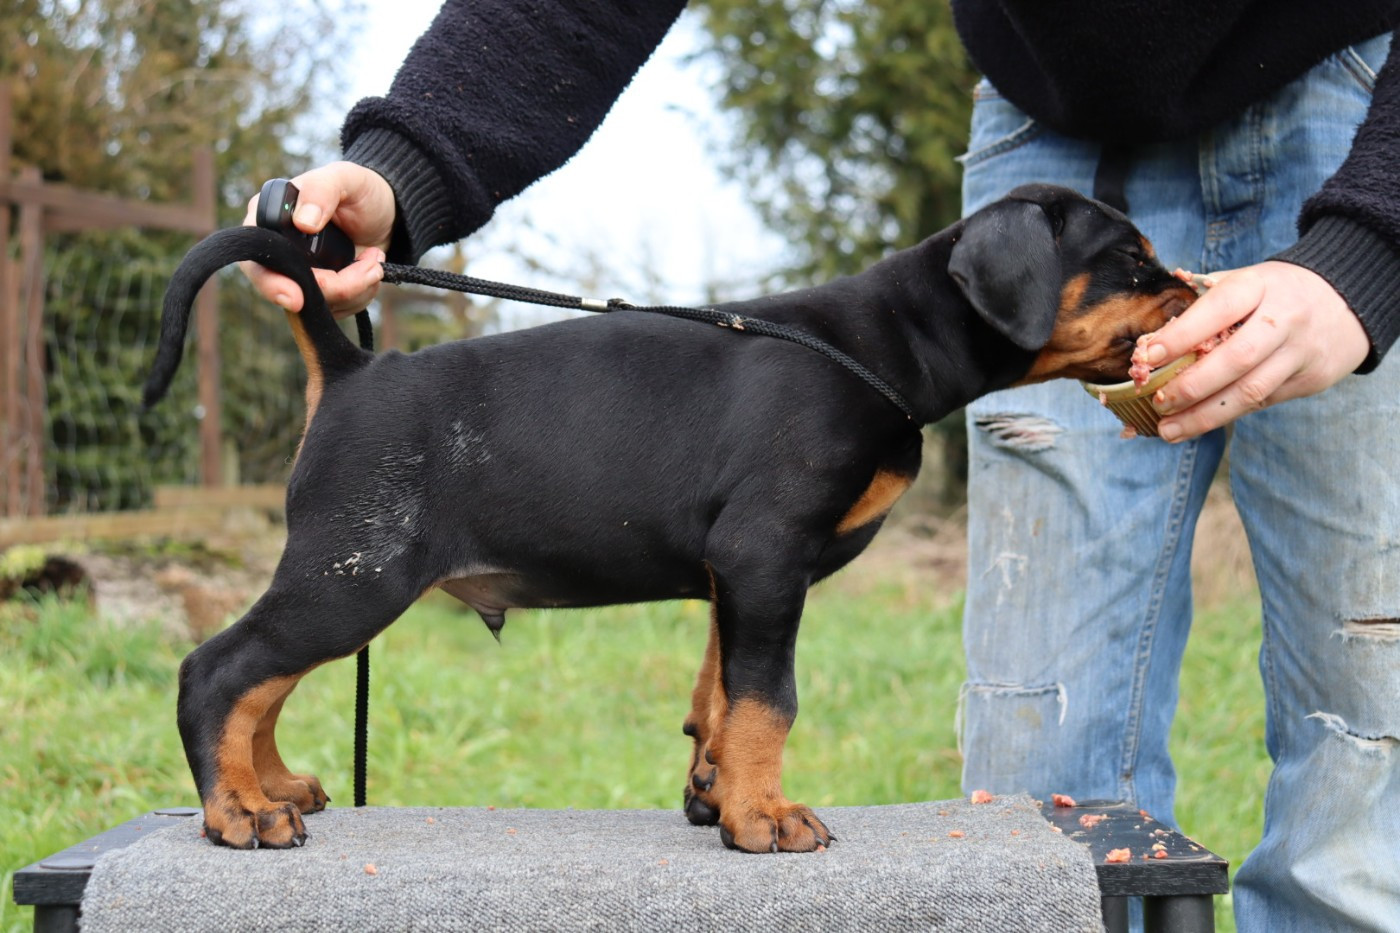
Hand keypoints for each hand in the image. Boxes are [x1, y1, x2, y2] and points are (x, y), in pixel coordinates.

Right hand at [241, 162, 396, 318]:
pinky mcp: (322, 291)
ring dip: (356, 289)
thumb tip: (303, 222)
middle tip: (372, 268)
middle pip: (291, 290)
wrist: (386, 212)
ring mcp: (299, 274)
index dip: (273, 283)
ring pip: (318, 304)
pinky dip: (361, 295)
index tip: (296, 298)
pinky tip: (371, 269)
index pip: (256, 259)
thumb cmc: (359, 189)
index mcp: (268, 219)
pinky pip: (336, 309)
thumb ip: (322, 190)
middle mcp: (277, 251)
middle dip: (337, 287)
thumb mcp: (345, 178)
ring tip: (375, 259)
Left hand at [1140, 261, 1370, 441]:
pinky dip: (1225, 415)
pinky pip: (1263, 401)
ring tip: (1168, 430)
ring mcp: (1301, 353)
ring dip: (1204, 416)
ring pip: (1251, 391)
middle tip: (1157, 402)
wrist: (1348, 299)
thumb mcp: (1246, 280)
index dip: (1182, 335)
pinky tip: (1196, 424)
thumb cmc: (1276, 291)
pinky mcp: (1310, 379)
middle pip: (1236, 359)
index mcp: (1259, 286)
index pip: (1218, 310)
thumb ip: (1203, 301)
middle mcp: (1284, 319)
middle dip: (1191, 386)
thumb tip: (1151, 339)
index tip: (1149, 356)